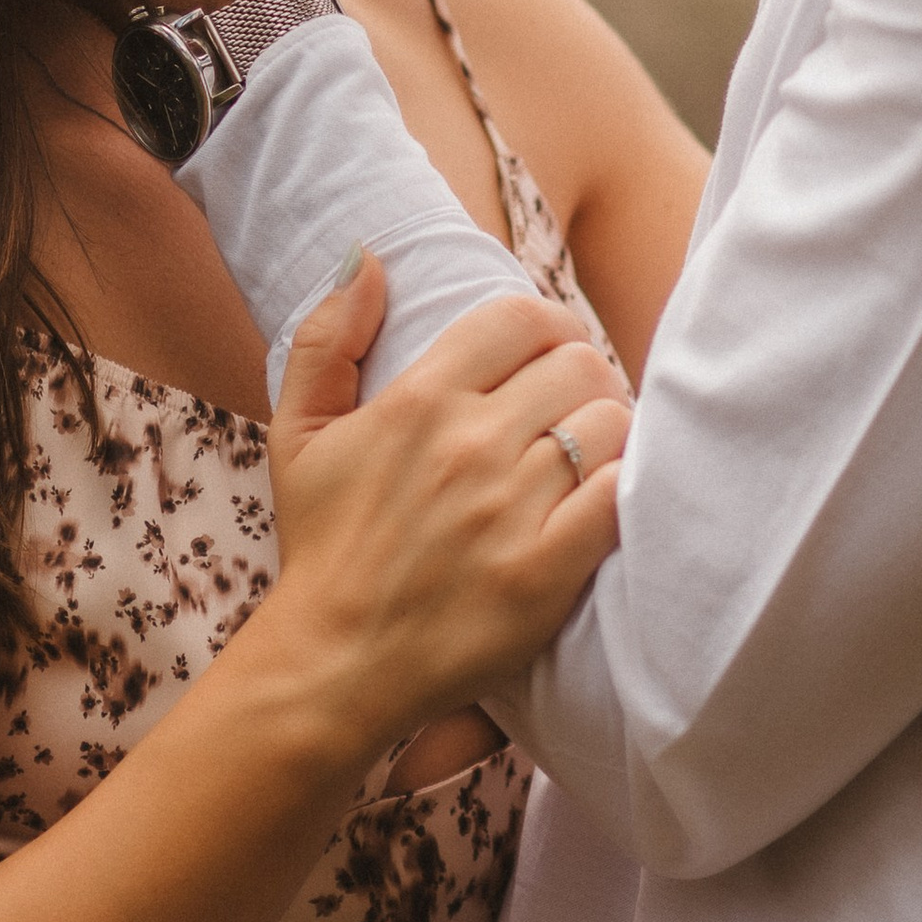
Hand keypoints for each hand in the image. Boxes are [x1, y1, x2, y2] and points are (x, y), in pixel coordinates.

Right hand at [257, 260, 628, 747]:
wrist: (333, 664)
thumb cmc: (324, 546)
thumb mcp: (298, 433)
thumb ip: (328, 337)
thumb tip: (369, 258)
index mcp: (418, 401)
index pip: (521, 317)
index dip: (549, 327)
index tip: (548, 357)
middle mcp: (467, 445)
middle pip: (578, 363)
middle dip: (585, 379)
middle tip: (573, 412)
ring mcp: (509, 510)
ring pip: (609, 423)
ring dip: (611, 434)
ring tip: (591, 458)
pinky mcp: (543, 574)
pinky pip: (617, 498)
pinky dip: (623, 491)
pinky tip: (602, 503)